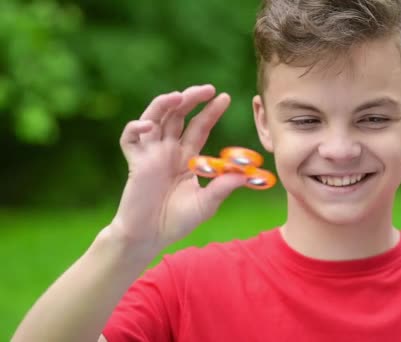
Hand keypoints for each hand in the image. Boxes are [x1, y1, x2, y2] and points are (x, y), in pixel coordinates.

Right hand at [108, 85, 245, 255]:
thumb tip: (246, 174)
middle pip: (178, 115)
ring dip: (165, 104)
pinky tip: (148, 125)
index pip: (200, 126)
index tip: (225, 97)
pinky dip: (136, 128)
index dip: (210, 111)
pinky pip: (130, 138)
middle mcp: (168, 150)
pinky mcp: (135, 163)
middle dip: (191, 99)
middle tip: (207, 89)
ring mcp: (150, 154)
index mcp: (187, 157)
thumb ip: (223, 187)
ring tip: (179, 96)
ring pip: (155, 118)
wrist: (150, 237)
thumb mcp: (206, 203)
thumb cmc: (177, 221)